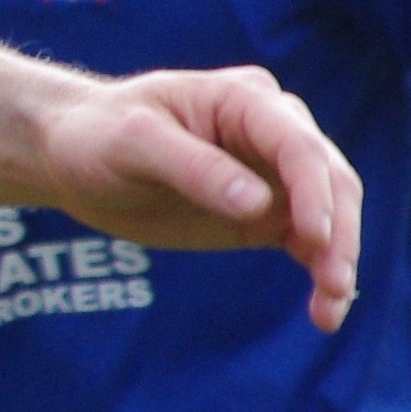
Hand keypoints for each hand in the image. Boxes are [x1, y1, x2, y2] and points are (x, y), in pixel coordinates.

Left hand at [39, 65, 361, 331]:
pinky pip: (308, 241)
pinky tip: (323, 311)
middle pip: (328, 179)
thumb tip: (260, 204)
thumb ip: (194, 167)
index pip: (297, 144)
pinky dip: (319, 272)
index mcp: (244, 100)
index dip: (313, 191)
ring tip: (329, 311)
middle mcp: (271, 130)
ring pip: (329, 213)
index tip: (314, 238)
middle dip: (338, 232)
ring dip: (337, 259)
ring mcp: (272, 173)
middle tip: (334, 285)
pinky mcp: (264, 213)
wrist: (72, 156)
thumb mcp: (133, 143)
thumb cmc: (96, 136)